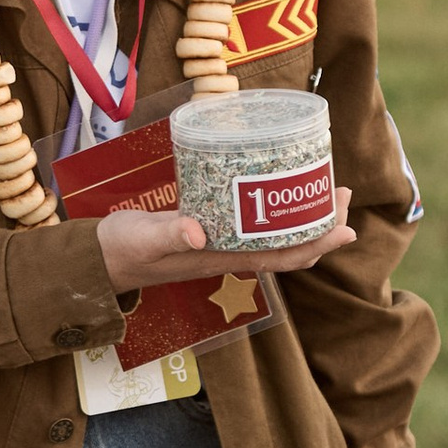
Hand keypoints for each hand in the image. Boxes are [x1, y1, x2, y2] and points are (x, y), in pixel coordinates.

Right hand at [96, 186, 356, 291]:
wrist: (101, 257)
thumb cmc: (124, 248)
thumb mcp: (146, 237)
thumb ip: (170, 234)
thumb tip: (197, 233)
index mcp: (223, 258)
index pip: (283, 257)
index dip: (318, 244)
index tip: (346, 227)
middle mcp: (229, 254)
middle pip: (290, 247)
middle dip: (321, 225)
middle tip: (341, 192)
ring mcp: (221, 243)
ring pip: (276, 236)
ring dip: (304, 218)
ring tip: (323, 189)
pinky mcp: (209, 229)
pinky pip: (255, 225)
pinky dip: (275, 211)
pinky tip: (276, 191)